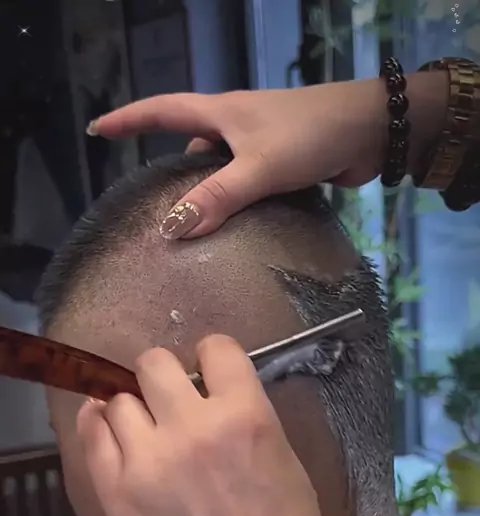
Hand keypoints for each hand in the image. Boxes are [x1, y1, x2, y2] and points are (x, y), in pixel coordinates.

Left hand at [77, 335, 337, 515]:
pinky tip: (115, 432)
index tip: (211, 373)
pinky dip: (103, 426)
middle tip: (174, 401)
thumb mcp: (285, 458)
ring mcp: (149, 461)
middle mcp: (192, 427)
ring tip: (149, 431)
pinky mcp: (119, 493)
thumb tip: (211, 392)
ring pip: (120, 398)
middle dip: (166, 375)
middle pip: (153, 363)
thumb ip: (246, 416)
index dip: (213, 356)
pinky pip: (94, 435)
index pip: (216, 348)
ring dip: (136, 407)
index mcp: (245, 416)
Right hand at [87, 80, 388, 236]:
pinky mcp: (282, 163)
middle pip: (189, 142)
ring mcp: (260, 144)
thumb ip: (218, 198)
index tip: (98, 130)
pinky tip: (232, 227)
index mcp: (221, 113)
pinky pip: (245, 183)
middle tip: (150, 199)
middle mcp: (236, 125)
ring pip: (220, 168)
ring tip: (188, 225)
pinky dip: (234, 201)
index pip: (162, 111)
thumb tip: (172, 228)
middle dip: (168, 165)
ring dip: (205, 191)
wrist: (370, 131)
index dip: (129, 119)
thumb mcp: (258, 168)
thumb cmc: (309, 136)